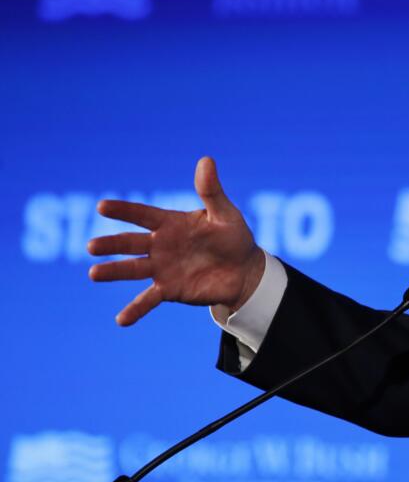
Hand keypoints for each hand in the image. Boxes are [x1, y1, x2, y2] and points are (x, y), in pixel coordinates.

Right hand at [88, 156, 264, 325]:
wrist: (245, 270)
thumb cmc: (233, 237)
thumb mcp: (225, 214)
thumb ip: (211, 192)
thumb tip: (206, 161)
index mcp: (170, 223)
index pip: (143, 215)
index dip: (124, 211)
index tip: (102, 207)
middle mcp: (160, 245)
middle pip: (131, 243)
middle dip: (111, 244)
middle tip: (92, 246)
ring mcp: (162, 268)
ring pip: (133, 269)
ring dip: (114, 271)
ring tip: (93, 274)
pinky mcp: (169, 289)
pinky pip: (149, 299)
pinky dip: (135, 309)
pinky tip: (120, 321)